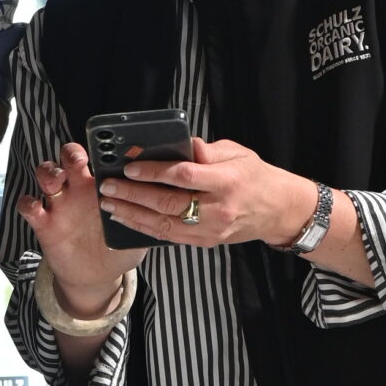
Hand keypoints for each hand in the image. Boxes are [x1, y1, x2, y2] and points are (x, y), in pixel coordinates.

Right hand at [16, 141, 142, 316]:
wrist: (98, 277)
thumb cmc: (119, 249)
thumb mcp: (136, 234)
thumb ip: (145, 219)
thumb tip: (166, 208)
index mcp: (102, 186)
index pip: (97, 156)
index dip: (100, 149)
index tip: (107, 150)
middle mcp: (78, 189)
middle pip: (67, 156)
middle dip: (71, 154)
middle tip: (79, 163)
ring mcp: (60, 205)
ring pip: (45, 173)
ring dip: (48, 172)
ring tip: (57, 182)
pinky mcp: (44, 224)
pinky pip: (28, 206)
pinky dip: (27, 203)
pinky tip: (35, 207)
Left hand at [100, 136, 315, 250]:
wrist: (276, 210)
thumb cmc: (254, 176)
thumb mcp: (237, 153)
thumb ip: (206, 150)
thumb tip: (178, 143)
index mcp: (227, 181)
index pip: (184, 176)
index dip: (154, 172)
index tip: (130, 167)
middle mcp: (218, 209)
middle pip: (168, 203)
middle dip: (134, 195)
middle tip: (108, 187)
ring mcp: (211, 230)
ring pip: (164, 225)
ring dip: (133, 215)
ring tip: (109, 204)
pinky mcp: (205, 242)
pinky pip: (169, 237)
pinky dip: (145, 228)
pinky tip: (127, 219)